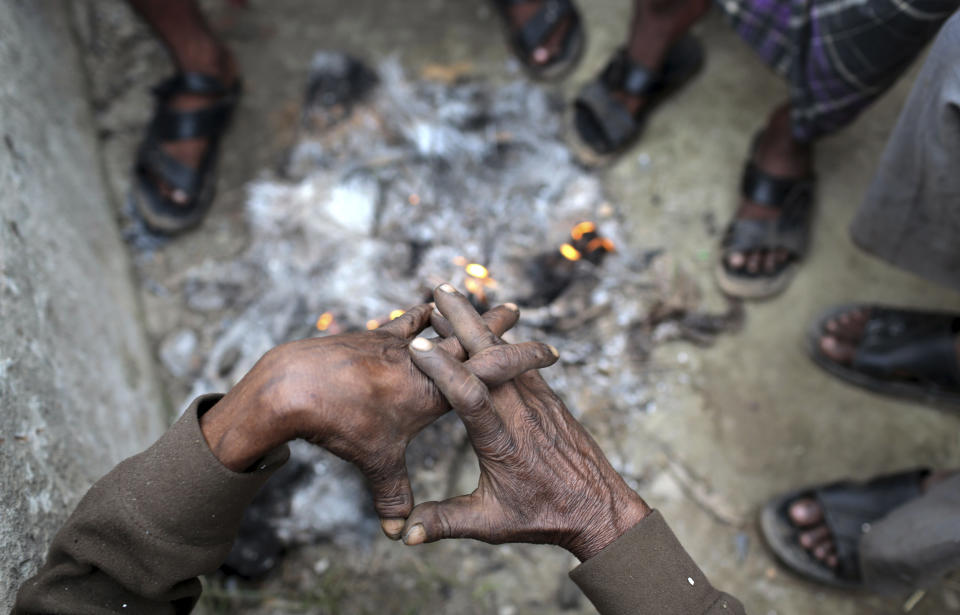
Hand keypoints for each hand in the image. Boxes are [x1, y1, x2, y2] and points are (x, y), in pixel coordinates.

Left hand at [200, 299, 558, 537]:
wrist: (293, 385)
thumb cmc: (341, 423)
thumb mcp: (375, 462)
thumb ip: (394, 494)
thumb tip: (402, 532)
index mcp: (435, 391)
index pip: (491, 371)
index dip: (522, 360)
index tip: (549, 351)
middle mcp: (421, 362)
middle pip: (469, 338)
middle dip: (494, 327)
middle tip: (515, 310)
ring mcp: (396, 343)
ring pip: (438, 324)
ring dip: (457, 314)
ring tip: (476, 302)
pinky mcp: (371, 336)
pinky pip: (402, 320)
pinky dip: (416, 314)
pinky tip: (422, 306)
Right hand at [403, 286, 651, 560]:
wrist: (599, 507)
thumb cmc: (544, 515)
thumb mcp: (491, 523)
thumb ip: (446, 521)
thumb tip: (404, 535)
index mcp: (503, 438)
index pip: (470, 395)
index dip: (443, 369)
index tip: (416, 345)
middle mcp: (521, 410)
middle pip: (489, 356)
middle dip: (463, 320)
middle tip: (438, 288)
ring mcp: (537, 399)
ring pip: (504, 351)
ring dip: (477, 322)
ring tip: (451, 295)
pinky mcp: (546, 397)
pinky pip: (519, 360)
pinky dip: (497, 338)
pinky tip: (481, 325)